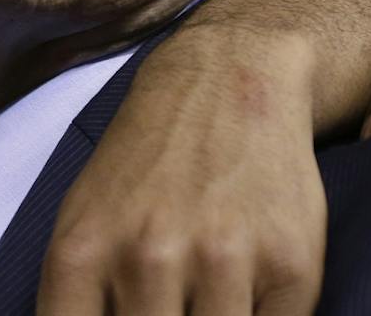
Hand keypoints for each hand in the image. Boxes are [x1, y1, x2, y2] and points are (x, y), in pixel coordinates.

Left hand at [36, 28, 324, 315]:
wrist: (228, 78)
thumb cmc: (147, 163)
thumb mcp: (86, 224)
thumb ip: (79, 303)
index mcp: (82, 253)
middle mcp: (148, 258)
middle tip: (174, 306)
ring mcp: (222, 261)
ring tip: (205, 298)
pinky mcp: (291, 265)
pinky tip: (249, 293)